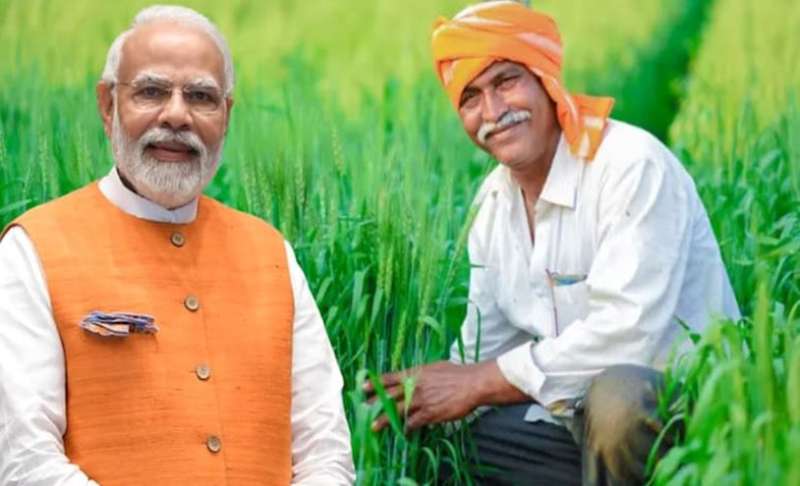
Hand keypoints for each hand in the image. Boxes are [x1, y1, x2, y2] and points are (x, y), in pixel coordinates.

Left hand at [364, 361, 480, 432]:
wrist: (472, 384)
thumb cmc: (457, 374)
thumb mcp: (436, 367)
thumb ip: (422, 373)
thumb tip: (416, 375)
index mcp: (415, 374)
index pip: (390, 378)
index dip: (376, 383)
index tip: (363, 387)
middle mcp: (414, 387)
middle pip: (389, 396)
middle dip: (374, 402)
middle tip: (363, 408)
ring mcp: (421, 401)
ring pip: (397, 412)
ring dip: (384, 420)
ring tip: (374, 426)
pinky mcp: (429, 414)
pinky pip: (413, 423)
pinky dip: (407, 428)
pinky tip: (403, 432)